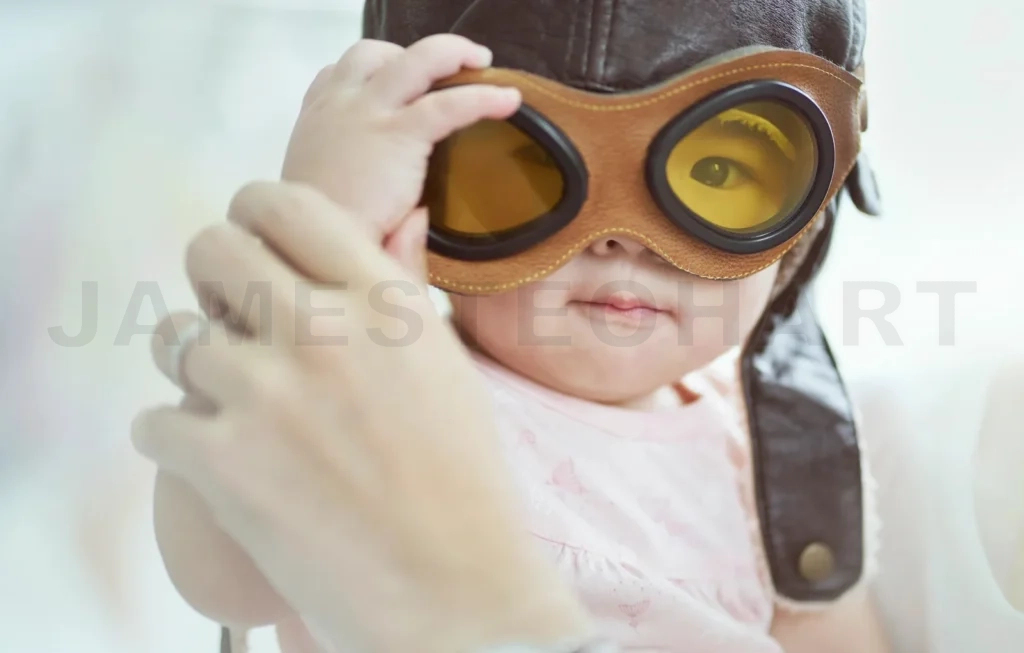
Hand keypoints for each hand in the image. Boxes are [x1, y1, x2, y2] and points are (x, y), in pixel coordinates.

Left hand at [132, 181, 592, 652]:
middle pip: (210, 247)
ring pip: (171, 333)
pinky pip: (153, 420)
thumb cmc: (463, 481)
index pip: (282, 202)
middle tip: (239, 320)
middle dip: (215, 279)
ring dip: (193, 365)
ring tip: (234, 401)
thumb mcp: (445, 366)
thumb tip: (398, 218)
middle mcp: (320, 330)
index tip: (258, 246)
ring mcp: (265, 394)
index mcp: (381, 301)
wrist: (453, 590)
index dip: (256, 216)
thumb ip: (402, 288)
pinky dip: (177, 441)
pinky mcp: (221, 461)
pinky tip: (219, 460)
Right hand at [281, 34, 520, 249]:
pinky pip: (449, 103)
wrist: (311, 248)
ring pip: (417, 60)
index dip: (369, 73)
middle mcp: (338, 106)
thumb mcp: (323, 209)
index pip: (337, 75)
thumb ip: (363, 205)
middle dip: (407, 54)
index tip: (392, 84)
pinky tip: (508, 101)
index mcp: (317, 122)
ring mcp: (368, 114)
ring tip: (481, 64)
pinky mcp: (398, 134)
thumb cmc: (317, 237)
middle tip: (443, 71)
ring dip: (451, 54)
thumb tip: (417, 218)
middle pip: (372, 53)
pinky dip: (483, 98)